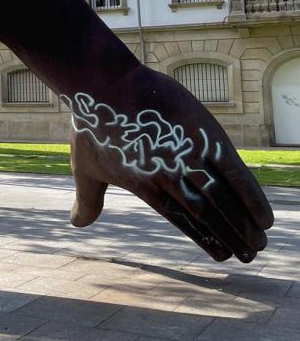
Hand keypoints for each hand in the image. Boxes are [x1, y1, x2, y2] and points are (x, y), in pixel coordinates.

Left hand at [62, 66, 272, 262]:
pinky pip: (234, 171)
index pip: (181, 219)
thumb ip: (88, 200)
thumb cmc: (93, 126)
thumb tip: (76, 224)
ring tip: (260, 243)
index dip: (204, 239)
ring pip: (223, 198)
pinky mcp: (203, 134)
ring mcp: (187, 155)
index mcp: (144, 186)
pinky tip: (263, 215)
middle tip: (251, 255)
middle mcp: (168, 176)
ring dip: (244, 223)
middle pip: (207, 214)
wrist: (105, 85)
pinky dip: (251, 194)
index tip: (222, 255)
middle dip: (231, 236)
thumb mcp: (86, 168)